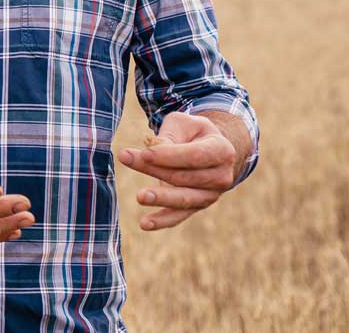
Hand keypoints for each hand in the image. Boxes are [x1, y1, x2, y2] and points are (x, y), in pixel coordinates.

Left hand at [119, 111, 236, 230]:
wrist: (210, 150)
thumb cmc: (192, 133)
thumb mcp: (183, 125)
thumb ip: (169, 136)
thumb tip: (151, 152)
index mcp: (222, 151)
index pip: (194, 156)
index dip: (169, 155)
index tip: (144, 153)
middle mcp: (221, 176)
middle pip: (184, 176)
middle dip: (153, 169)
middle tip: (125, 158)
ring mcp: (211, 195)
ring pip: (182, 198)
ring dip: (160, 197)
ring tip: (140, 196)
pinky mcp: (197, 206)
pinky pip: (179, 216)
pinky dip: (162, 220)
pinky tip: (144, 224)